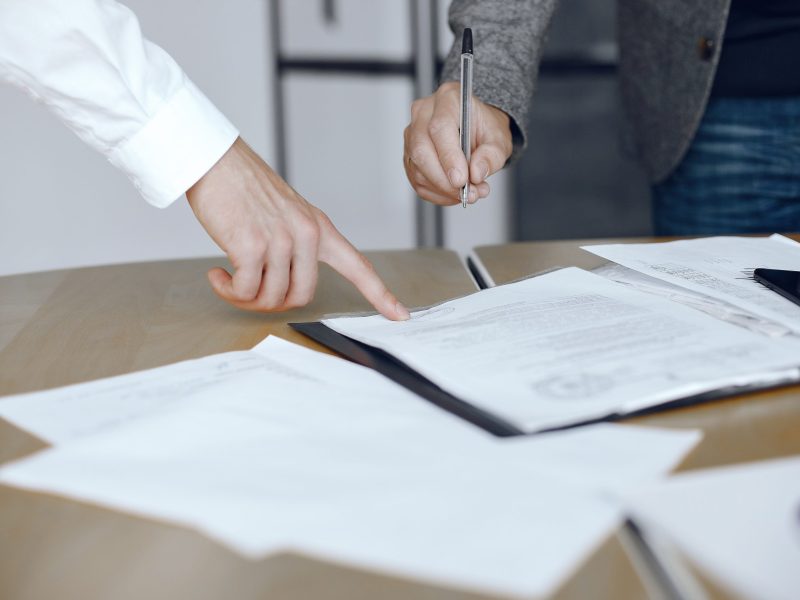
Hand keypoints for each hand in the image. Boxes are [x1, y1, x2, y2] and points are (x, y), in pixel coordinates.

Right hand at [186, 137, 409, 319]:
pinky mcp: (252, 245)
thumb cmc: (244, 189)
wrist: (215, 161)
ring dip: (245, 297)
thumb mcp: (286, 214)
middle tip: (249, 290)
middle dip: (272, 303)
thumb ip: (297, 246)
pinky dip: (229, 290)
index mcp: (319, 228)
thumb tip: (284, 288)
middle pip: (302, 297)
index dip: (380, 295)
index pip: (358, 266)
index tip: (400, 315)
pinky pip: (245, 290)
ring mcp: (282, 240)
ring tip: (229, 279)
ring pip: (271, 298)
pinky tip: (217, 275)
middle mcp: (307, 234)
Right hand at [403, 81, 512, 205]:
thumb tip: (476, 173)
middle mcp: (424, 113)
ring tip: (468, 193)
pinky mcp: (409, 154)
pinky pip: (417, 180)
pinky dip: (436, 193)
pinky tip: (454, 193)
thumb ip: (491, 155)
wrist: (476, 131)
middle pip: (421, 149)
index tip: (461, 180)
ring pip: (417, 168)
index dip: (449, 157)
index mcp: (448, 99)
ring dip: (443, 189)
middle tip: (467, 193)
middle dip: (444, 179)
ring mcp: (412, 134)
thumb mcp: (499, 139)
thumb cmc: (485, 129)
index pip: (440, 128)